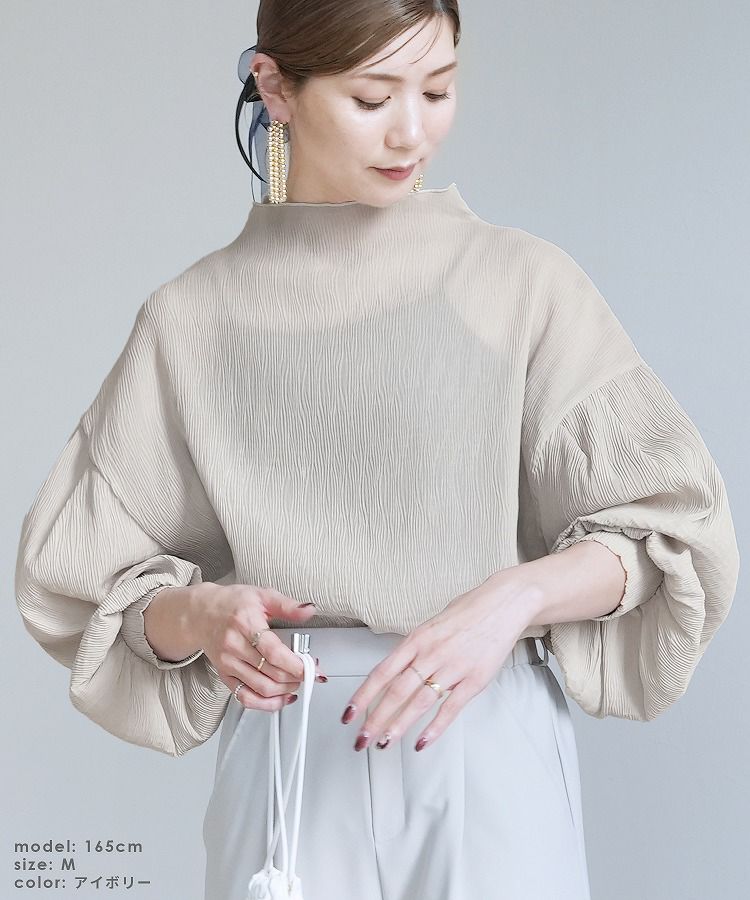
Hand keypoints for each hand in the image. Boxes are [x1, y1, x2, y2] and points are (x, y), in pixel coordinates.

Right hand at [196, 584, 327, 710]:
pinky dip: (266, 703)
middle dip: (295, 677)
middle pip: (270, 673)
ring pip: (261, 688)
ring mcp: (228, 663)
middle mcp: (234, 646)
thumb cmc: (231, 603)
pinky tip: (280, 698)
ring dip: (285, 690)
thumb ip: (288, 605)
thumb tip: (309, 610)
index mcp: (246, 623)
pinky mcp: (225, 676)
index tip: (311, 667)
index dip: (295, 664)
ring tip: (297, 682)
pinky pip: (245, 698)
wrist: (200, 614)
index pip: (273, 652)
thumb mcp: (262, 595)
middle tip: (309, 673)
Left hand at [339, 574, 535, 751]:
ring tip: (384, 743)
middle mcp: (431, 653)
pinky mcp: (474, 680)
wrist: (503, 603)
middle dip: (375, 719)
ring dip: (398, 727)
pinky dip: (434, 728)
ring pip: (419, 703)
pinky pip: (450, 708)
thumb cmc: (468, 611)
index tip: (350, 713)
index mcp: (417, 638)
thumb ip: (414, 649)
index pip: (382, 672)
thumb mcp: (431, 624)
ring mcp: (453, 668)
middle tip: (361, 738)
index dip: (363, 695)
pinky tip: (421, 741)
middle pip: (396, 692)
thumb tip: (395, 671)